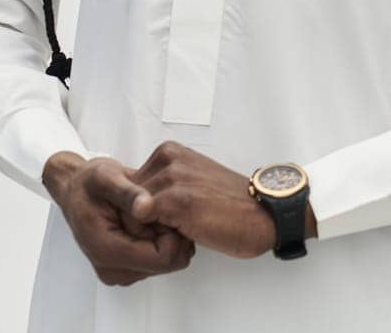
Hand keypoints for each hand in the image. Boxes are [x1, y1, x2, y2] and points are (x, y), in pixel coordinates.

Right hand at [41, 152, 194, 286]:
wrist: (77, 191)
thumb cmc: (88, 184)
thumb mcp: (107, 178)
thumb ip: (128, 193)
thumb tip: (146, 206)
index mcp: (106, 251)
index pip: (163, 258)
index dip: (173, 232)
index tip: (165, 209)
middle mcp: (112, 270)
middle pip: (167, 263)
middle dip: (168, 234)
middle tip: (154, 209)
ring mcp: (119, 273)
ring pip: (166, 263)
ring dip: (164, 237)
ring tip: (147, 215)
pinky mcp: (126, 271)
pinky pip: (159, 261)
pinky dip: (159, 241)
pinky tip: (147, 223)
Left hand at [131, 142, 317, 257]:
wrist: (266, 214)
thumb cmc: (232, 205)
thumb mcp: (191, 184)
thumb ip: (162, 188)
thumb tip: (132, 207)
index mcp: (169, 152)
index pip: (127, 186)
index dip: (140, 212)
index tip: (165, 223)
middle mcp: (167, 158)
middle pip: (124, 199)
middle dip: (141, 222)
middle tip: (173, 232)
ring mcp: (171, 177)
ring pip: (129, 213)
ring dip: (148, 232)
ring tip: (181, 234)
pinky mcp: (175, 200)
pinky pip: (140, 223)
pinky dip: (153, 238)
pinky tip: (182, 239)